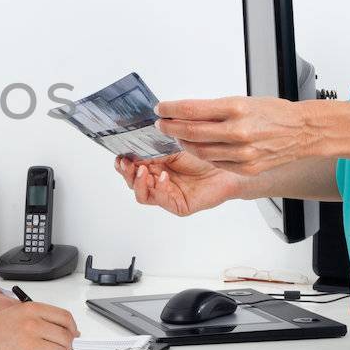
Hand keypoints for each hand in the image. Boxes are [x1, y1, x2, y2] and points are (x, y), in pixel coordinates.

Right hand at [0, 302, 80, 349]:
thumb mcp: (13, 315)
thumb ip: (38, 319)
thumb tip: (66, 331)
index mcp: (30, 310)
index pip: (65, 318)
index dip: (71, 329)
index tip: (71, 335)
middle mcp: (32, 325)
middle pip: (66, 339)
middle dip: (63, 347)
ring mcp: (29, 345)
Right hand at [113, 150, 241, 216]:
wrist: (229, 166)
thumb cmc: (207, 155)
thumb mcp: (176, 146)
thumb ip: (155, 148)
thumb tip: (134, 145)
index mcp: (156, 165)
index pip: (133, 166)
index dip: (123, 163)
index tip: (119, 156)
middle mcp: (159, 180)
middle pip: (132, 181)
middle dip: (126, 173)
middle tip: (126, 163)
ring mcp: (167, 193)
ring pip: (142, 194)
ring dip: (138, 182)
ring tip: (142, 170)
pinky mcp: (178, 204)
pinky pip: (160, 200)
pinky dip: (158, 188)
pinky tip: (162, 177)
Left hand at [153, 96, 317, 175]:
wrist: (302, 131)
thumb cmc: (273, 113)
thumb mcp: (242, 101)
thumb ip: (214, 109)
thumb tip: (185, 111)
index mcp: (237, 109)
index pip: (192, 110)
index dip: (171, 110)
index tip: (161, 108)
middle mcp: (238, 131)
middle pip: (191, 131)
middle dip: (170, 127)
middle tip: (162, 123)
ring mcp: (242, 153)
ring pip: (200, 150)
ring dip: (184, 143)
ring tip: (177, 136)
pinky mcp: (246, 168)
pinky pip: (215, 162)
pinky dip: (202, 155)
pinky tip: (197, 147)